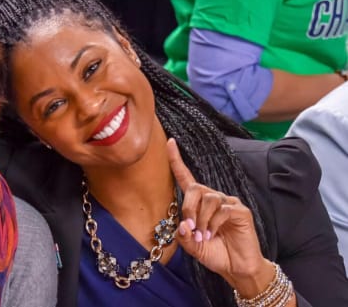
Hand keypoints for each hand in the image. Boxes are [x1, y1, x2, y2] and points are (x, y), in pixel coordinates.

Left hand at [166, 138, 272, 296]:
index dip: (177, 160)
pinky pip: (223, 209)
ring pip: (209, 199)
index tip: (169, 142)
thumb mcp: (192, 246)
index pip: (186, 177)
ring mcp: (228, 203)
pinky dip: (213, 223)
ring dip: (201, 220)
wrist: (236, 268)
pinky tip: (213, 234)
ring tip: (203, 236)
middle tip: (190, 228)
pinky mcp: (240, 211)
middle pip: (196, 188)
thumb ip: (183, 235)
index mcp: (199, 203)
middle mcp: (214, 199)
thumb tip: (182, 224)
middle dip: (188, 208)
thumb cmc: (214, 253)